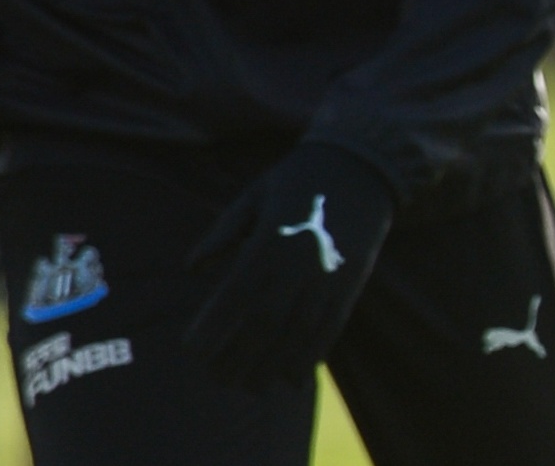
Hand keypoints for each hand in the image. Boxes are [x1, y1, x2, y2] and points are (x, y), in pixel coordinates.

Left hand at [183, 142, 394, 384]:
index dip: (211, 331)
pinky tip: (291, 376)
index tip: (192, 350)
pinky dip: (309, 358)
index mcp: (268, 242)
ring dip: (270, 368)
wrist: (363, 167)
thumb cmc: (299, 179)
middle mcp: (297, 267)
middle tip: (217, 378)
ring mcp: (326, 279)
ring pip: (295, 337)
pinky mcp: (350, 286)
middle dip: (237, 360)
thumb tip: (191, 268)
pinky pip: (328, 331)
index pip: (233, 299)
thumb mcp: (253, 195)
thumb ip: (222, 233)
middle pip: (262, 329)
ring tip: (250, 386)